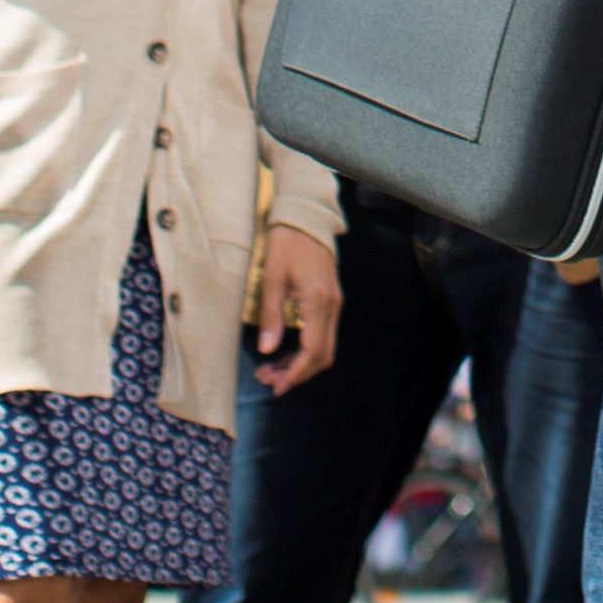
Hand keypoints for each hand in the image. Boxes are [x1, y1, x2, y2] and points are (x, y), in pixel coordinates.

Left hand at [251, 227, 344, 395]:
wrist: (305, 216)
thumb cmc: (285, 243)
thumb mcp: (271, 278)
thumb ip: (271, 316)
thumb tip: (268, 350)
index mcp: (318, 302)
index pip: (313, 352)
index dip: (295, 374)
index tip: (276, 386)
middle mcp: (332, 306)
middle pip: (323, 355)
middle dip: (297, 373)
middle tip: (268, 379)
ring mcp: (334, 302)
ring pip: (324, 346)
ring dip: (300, 362)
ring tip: (271, 368)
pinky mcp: (330, 298)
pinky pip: (322, 333)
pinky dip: (306, 348)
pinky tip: (285, 349)